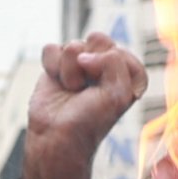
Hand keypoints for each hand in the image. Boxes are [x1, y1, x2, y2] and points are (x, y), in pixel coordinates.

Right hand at [20, 34, 147, 178]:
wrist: (57, 139)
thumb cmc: (89, 122)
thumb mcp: (117, 93)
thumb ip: (114, 62)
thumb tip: (82, 55)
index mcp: (126, 74)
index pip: (121, 52)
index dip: (110, 69)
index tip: (105, 90)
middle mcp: (103, 66)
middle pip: (98, 40)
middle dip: (89, 64)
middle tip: (86, 88)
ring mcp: (78, 64)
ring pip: (74, 44)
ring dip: (69, 70)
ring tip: (71, 89)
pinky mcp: (55, 66)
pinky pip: (52, 48)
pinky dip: (52, 66)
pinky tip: (56, 82)